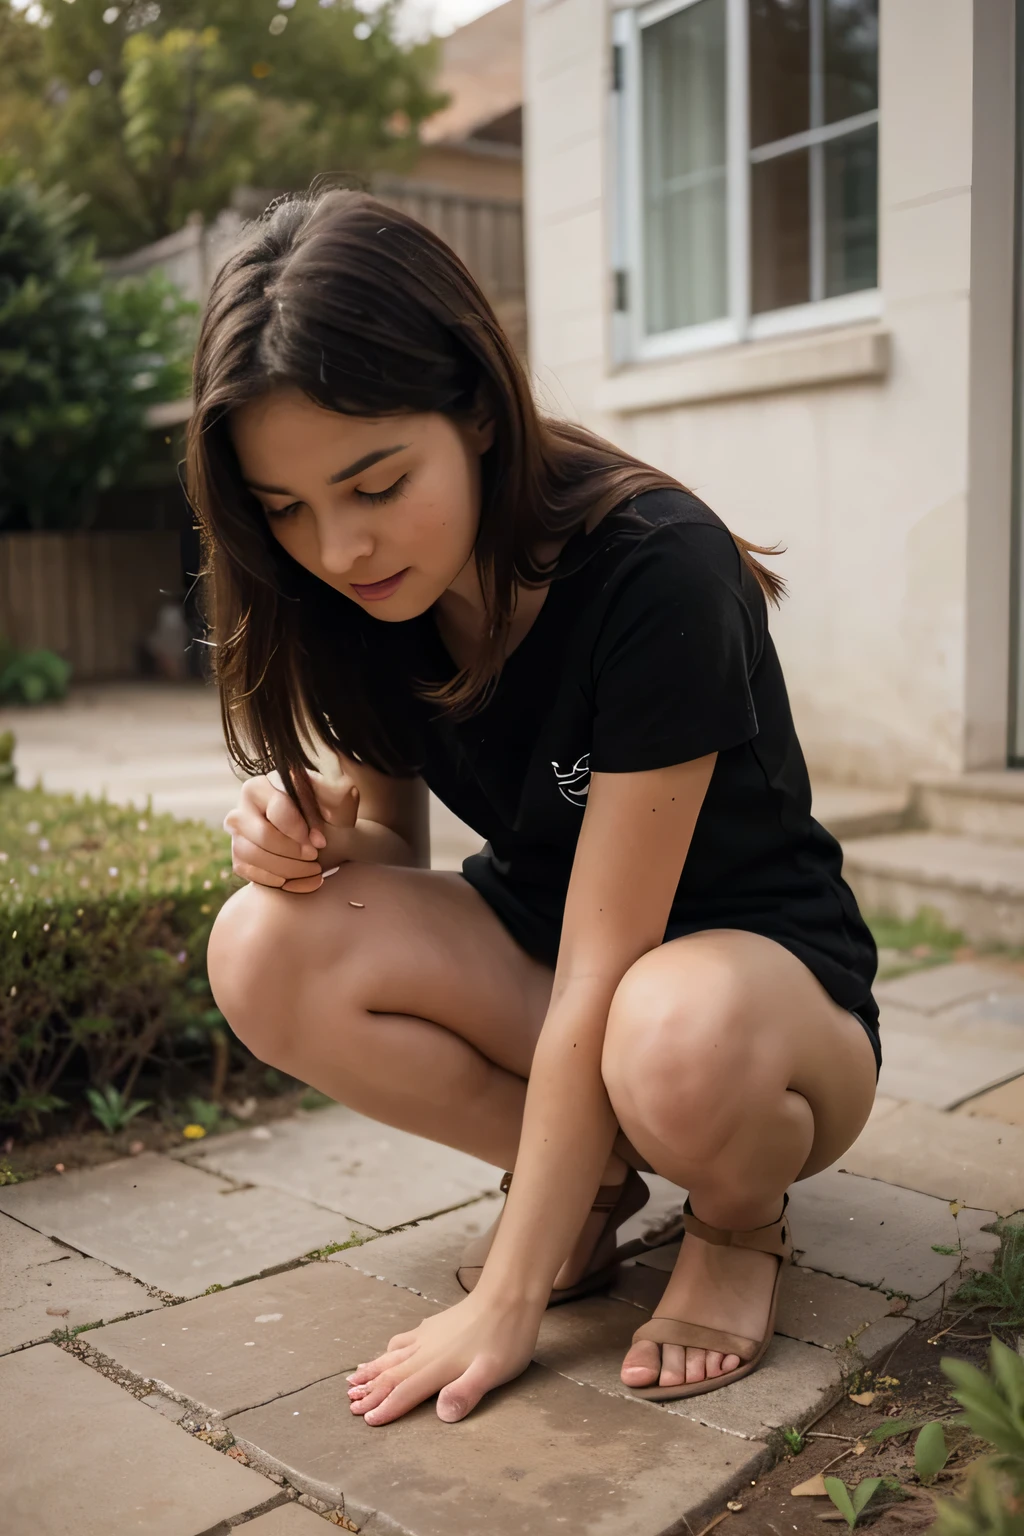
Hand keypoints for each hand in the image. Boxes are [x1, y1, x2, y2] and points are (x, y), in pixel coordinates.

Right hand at [224, 769, 359, 892]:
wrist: (316, 837)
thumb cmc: (322, 813)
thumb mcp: (334, 801)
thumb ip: (339, 795)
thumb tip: (348, 790)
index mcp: (262, 787)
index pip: (277, 810)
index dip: (300, 830)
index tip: (321, 843)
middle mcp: (242, 809)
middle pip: (262, 836)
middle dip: (292, 852)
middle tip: (315, 859)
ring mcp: (237, 836)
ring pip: (253, 857)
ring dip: (287, 870)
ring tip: (313, 871)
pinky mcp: (239, 858)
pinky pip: (251, 874)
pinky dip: (278, 881)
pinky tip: (303, 881)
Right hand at [346, 1293, 539, 1425]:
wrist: (508, 1293)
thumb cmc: (505, 1336)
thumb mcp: (492, 1371)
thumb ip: (465, 1393)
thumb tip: (442, 1416)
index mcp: (437, 1366)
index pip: (404, 1391)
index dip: (385, 1407)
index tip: (365, 1420)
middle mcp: (426, 1351)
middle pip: (392, 1373)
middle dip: (369, 1390)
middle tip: (348, 1403)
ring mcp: (429, 1335)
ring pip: (393, 1354)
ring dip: (373, 1369)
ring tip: (354, 1377)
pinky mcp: (435, 1324)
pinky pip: (404, 1338)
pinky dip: (390, 1348)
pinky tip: (390, 1348)